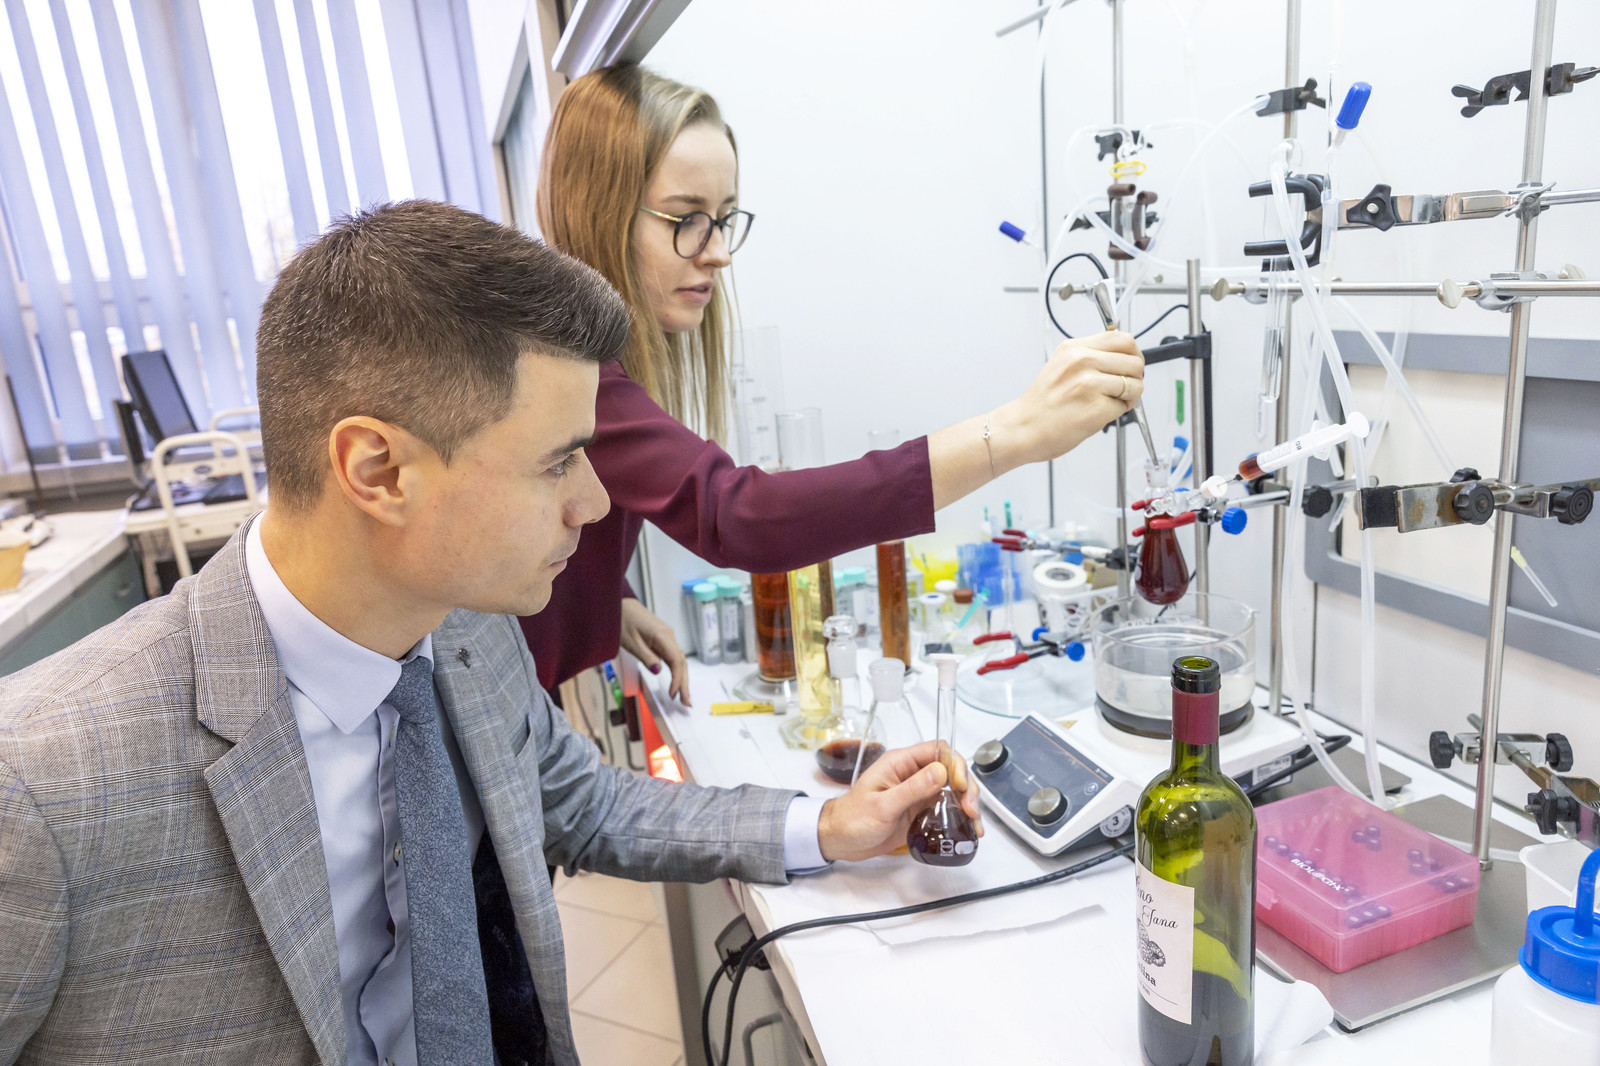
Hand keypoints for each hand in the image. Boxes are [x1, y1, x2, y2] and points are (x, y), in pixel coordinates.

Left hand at [618, 597, 690, 704]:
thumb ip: (646, 656)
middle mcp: (669, 636)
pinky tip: (676, 681)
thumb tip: (659, 671)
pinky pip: (673, 656)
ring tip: (683, 696)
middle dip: (684, 683)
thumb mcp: (631, 642)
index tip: (673, 694)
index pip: (677, 661)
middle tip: (686, 702)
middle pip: (682, 662)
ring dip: (682, 678)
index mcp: (663, 636)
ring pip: (679, 660)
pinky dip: (676, 670)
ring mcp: (667, 637)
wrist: (621, 604)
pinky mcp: (663, 639)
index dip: (677, 679)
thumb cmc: (623, 620)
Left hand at [815, 740, 983, 862]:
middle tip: (970, 810)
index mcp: (900, 763)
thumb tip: (941, 772)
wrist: (840, 840)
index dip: (955, 765)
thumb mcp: (882, 806)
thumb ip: (911, 789)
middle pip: (951, 769)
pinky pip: (947, 807)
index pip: (937, 750)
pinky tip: (968, 828)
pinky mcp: (920, 809)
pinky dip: (960, 816)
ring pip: (953, 789)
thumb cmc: (852, 820)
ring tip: (974, 823)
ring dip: (967, 802)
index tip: (961, 786)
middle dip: (967, 787)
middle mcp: (912, 774)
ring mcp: (918, 792)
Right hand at [993, 331, 1144, 465]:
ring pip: (1135, 384)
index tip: (1130, 365)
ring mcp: (1089, 383)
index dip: (1133, 354)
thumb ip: (1090, 356)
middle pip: (1135, 361)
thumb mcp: (1061, 365)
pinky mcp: (1096, 407)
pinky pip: (1124, 406)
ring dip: (1129, 397)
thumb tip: (1121, 357)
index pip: (1123, 339)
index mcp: (1074, 348)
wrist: (1022, 428)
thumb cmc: (1041, 404)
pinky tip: (1100, 414)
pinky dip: (1117, 412)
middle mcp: (1082, 361)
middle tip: (1124, 388)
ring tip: (1110, 402)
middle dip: (1135, 377)